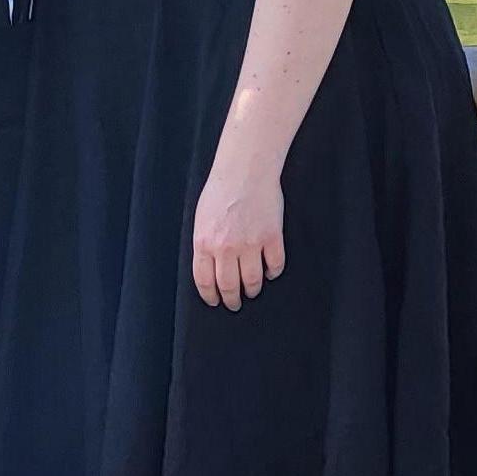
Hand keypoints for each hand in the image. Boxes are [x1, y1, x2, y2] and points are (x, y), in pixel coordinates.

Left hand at [192, 154, 284, 307]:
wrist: (245, 171)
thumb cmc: (220, 191)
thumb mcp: (201, 219)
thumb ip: (204, 244)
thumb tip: (209, 267)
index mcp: (204, 242)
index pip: (205, 281)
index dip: (210, 296)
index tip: (215, 302)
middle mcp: (226, 247)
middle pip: (229, 286)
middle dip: (232, 300)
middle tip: (235, 304)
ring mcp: (251, 243)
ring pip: (253, 281)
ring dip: (253, 290)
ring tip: (253, 291)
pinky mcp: (272, 237)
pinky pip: (275, 265)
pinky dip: (273, 272)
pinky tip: (270, 272)